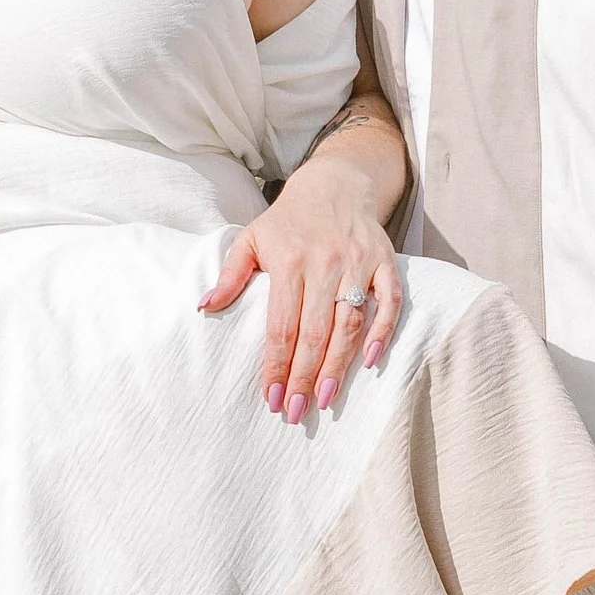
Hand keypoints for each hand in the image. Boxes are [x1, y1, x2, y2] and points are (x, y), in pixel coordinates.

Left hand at [200, 152, 401, 423]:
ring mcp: (357, 262)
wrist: (335, 182)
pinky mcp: (384, 262)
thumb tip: (205, 307)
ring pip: (350, 323)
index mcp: (289, 261)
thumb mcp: (251, 239)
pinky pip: (389, 301)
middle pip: (314, 332)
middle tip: (296, 412)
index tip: (272, 397)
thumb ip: (230, 275)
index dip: (277, 365)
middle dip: (304, 376)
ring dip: (338, 365)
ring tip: (326, 400)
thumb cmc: (288, 220)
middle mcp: (324, 263)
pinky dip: (384, 331)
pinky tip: (371, 361)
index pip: (281, 325)